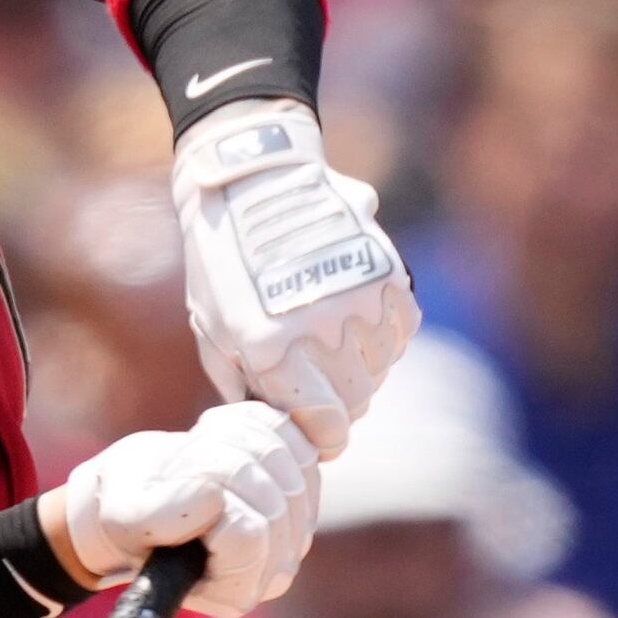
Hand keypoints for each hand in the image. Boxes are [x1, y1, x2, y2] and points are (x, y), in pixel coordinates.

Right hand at [56, 401, 322, 617]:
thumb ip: (160, 518)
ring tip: (194, 456)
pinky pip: (291, 429)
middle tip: (181, 470)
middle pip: (271, 489)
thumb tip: (212, 495)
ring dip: (228, 437)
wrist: (143, 492)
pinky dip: (248, 420)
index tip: (178, 493)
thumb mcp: (127, 519)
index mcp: (236, 592)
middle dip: (216, 462)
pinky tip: (218, 437)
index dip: (211, 497)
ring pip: (282, 452)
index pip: (249, 533)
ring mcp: (297, 522)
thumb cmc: (131, 513)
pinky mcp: (303, 481)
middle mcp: (278, 564)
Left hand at [171, 98, 414, 460]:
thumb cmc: (220, 260)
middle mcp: (323, 330)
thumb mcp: (213, 328)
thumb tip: (273, 423)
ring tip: (335, 341)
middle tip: (324, 384)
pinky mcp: (387, 272)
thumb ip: (243, 383)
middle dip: (341, 402)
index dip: (326, 437)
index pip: (328, 426)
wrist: (249, 180)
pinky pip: (403, 328)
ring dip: (363, 364)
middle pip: (358, 401)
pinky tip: (358, 316)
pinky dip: (386, 332)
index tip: (322, 433)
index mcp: (274, 351)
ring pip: (382, 366)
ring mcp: (360, 300)